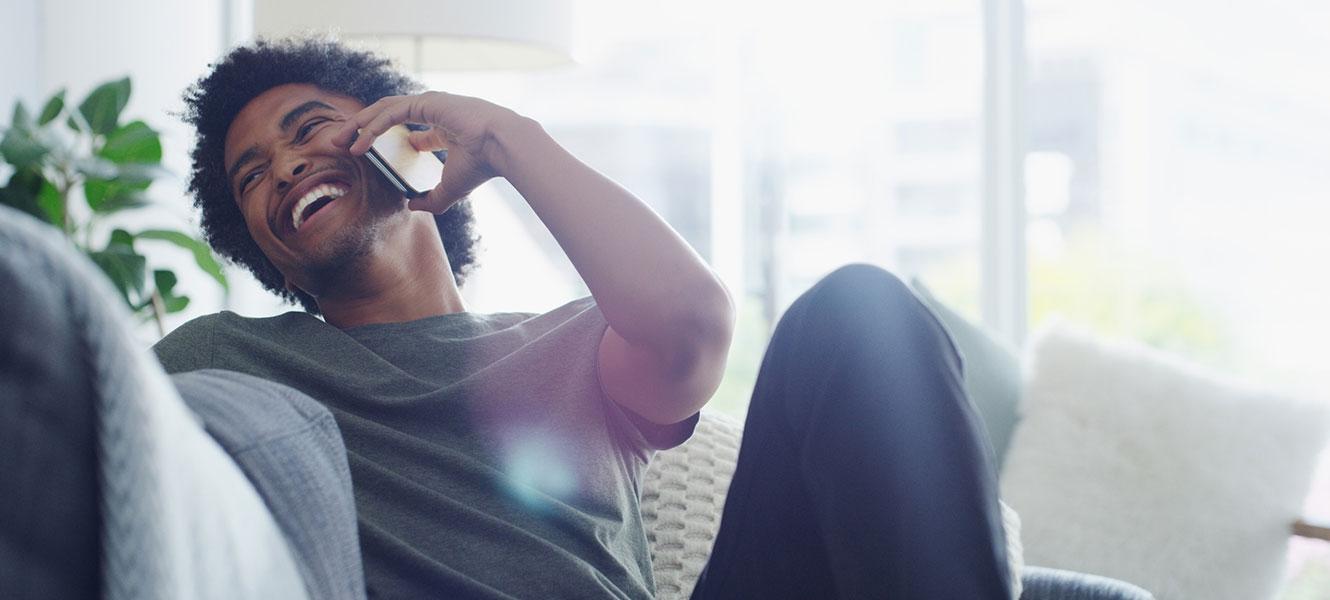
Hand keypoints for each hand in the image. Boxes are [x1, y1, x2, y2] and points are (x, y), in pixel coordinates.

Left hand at [330, 91, 521, 212]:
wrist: (500, 148)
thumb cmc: (482, 166)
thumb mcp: (450, 189)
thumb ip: (431, 200)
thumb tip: (411, 207)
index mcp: (444, 127)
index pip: (411, 129)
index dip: (387, 139)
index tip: (366, 153)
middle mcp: (433, 111)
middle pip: (388, 116)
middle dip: (362, 128)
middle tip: (340, 143)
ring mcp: (428, 103)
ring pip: (383, 110)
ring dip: (358, 124)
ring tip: (339, 141)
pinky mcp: (423, 102)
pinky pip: (389, 113)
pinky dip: (371, 127)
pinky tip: (358, 143)